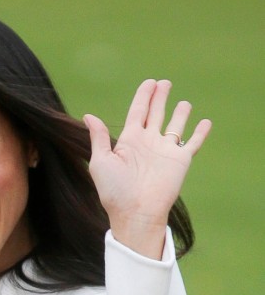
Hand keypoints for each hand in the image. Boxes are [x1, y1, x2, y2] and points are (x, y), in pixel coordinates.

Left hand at [84, 79, 210, 257]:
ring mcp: (165, 151)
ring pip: (175, 126)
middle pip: (155, 114)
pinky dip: (200, 132)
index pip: (137, 112)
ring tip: (184, 102)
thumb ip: (99, 137)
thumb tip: (89, 115)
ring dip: (180, 114)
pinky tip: (205, 122)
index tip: (149, 83)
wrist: (135, 211)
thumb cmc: (114, 189)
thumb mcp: (101, 161)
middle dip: (159, 98)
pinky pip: (193, 143)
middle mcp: (148, 143)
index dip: (143, 97)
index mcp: (129, 141)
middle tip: (164, 82)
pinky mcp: (181, 160)